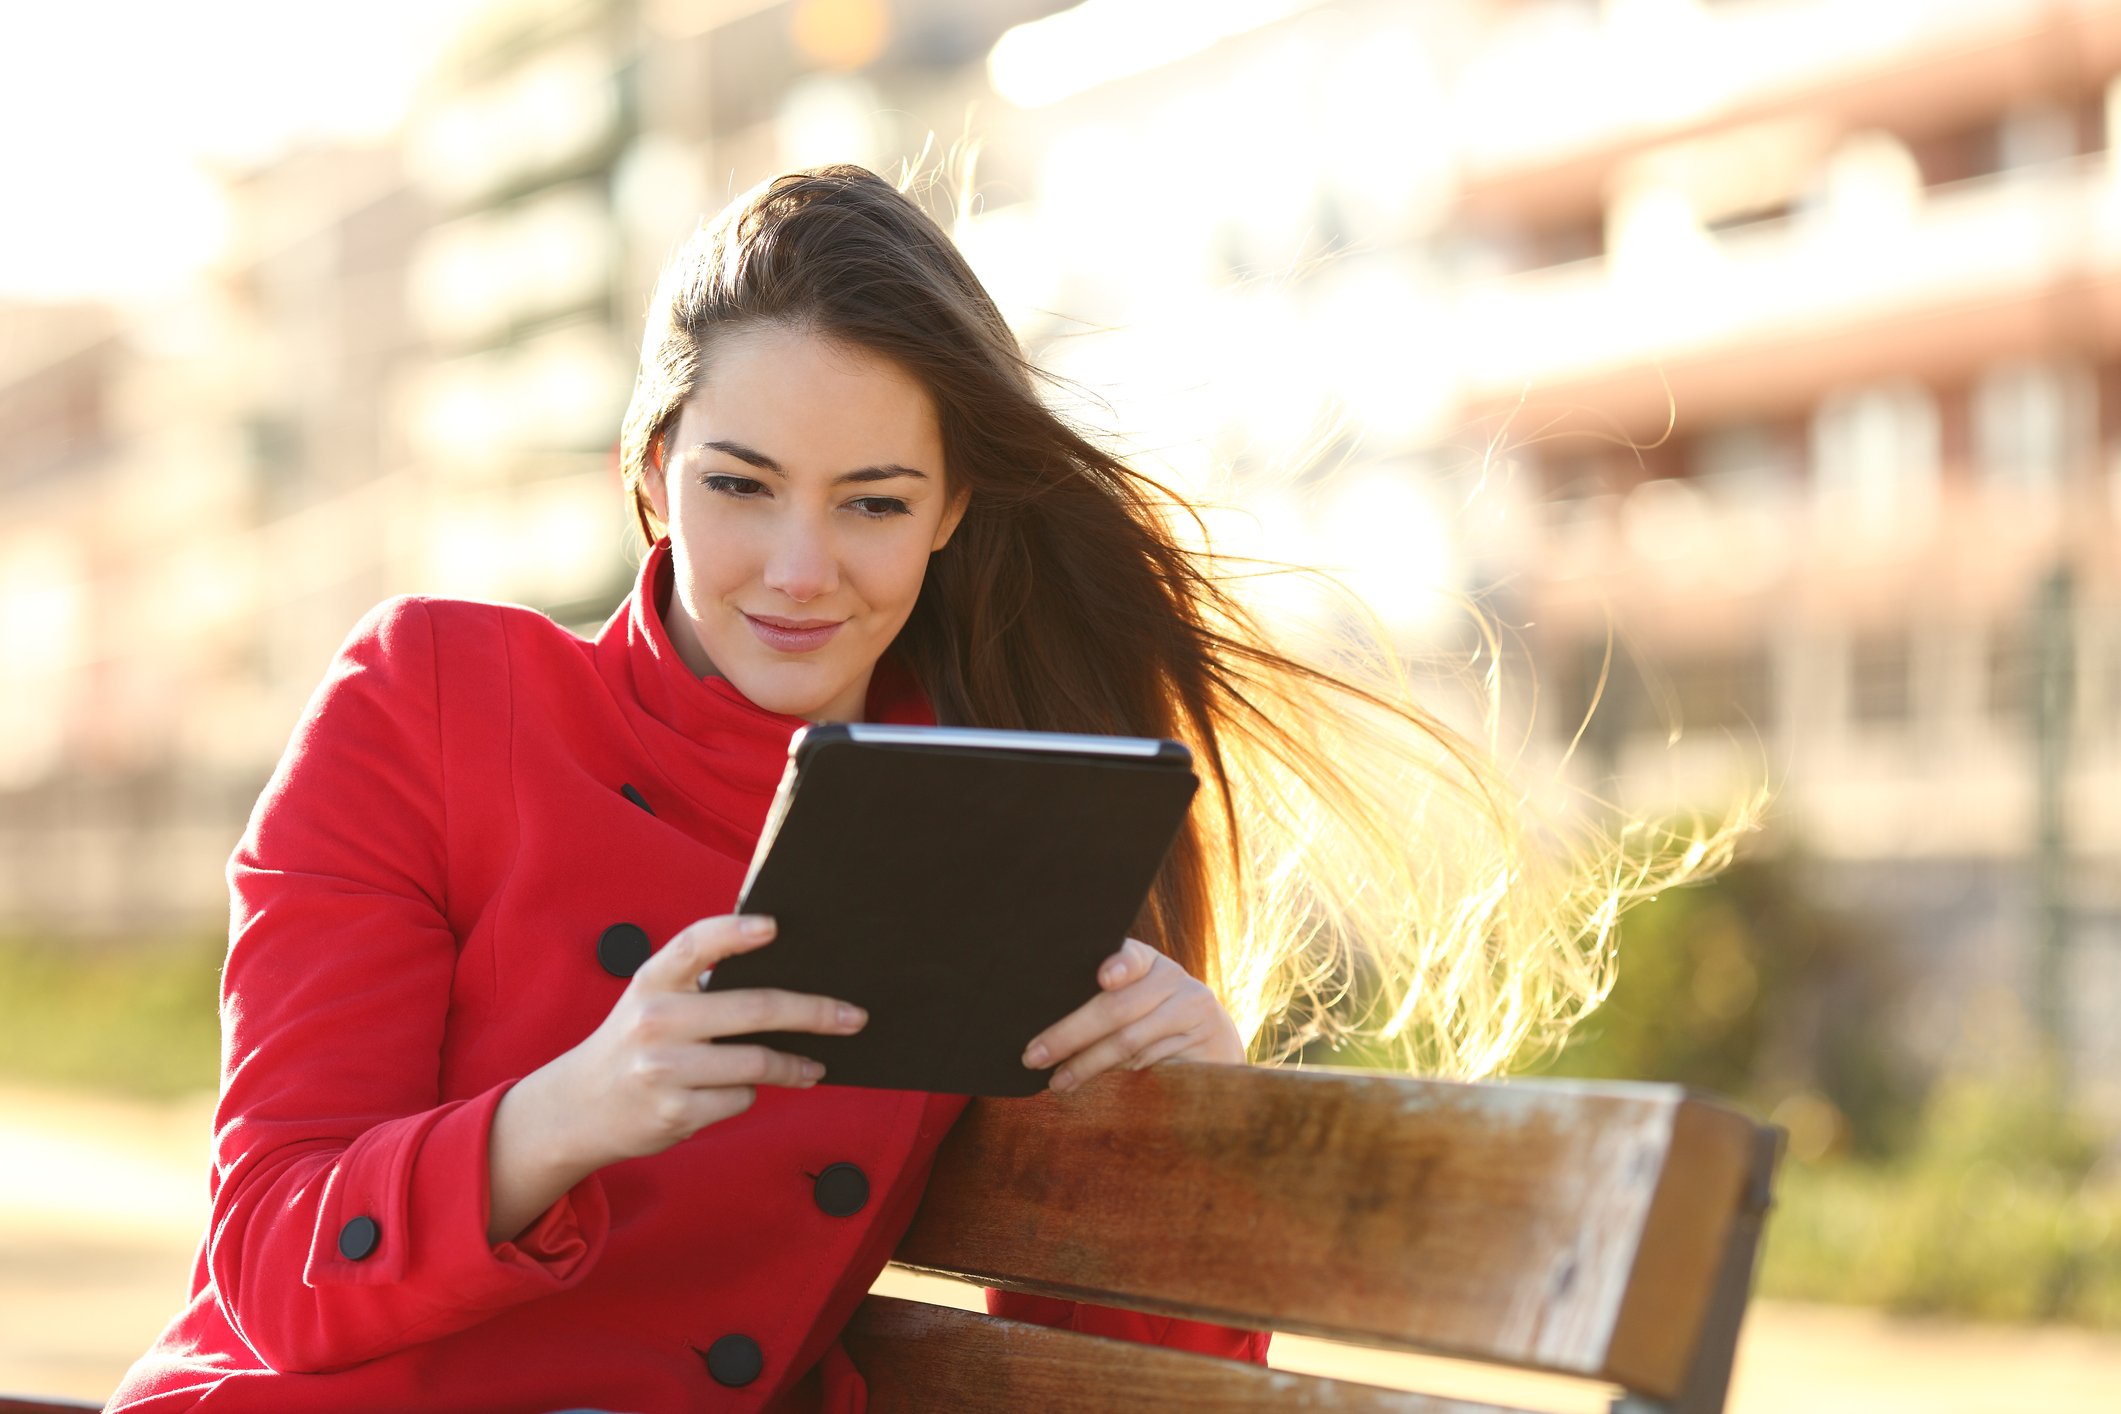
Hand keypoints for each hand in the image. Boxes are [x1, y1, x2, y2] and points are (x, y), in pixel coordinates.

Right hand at [487, 913, 864, 1241]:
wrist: (576, 1108)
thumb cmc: (633, 1044)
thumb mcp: (650, 1000)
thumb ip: (699, 983)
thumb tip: (785, 976)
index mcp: (651, 981)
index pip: (693, 945)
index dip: (734, 932)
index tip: (774, 926)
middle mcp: (654, 1021)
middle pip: (754, 1009)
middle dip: (813, 1013)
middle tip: (851, 1017)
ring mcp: (663, 1069)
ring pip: (756, 1062)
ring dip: (793, 1065)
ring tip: (813, 1066)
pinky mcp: (675, 1111)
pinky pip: (740, 1098)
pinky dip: (748, 1095)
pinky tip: (735, 1092)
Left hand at [1020, 937, 1244, 1093]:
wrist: (1212, 1041)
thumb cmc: (1151, 1018)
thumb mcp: (1129, 1002)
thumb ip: (1098, 1004)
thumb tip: (1042, 1034)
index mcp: (1146, 960)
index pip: (1131, 956)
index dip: (1118, 965)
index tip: (1103, 978)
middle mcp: (1170, 977)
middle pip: (1118, 1007)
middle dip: (1070, 1034)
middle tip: (1034, 1055)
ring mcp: (1190, 1008)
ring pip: (1129, 1040)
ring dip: (1087, 1063)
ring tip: (1057, 1080)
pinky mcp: (1201, 1042)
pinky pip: (1150, 1061)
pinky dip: (1116, 1074)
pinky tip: (1092, 1083)